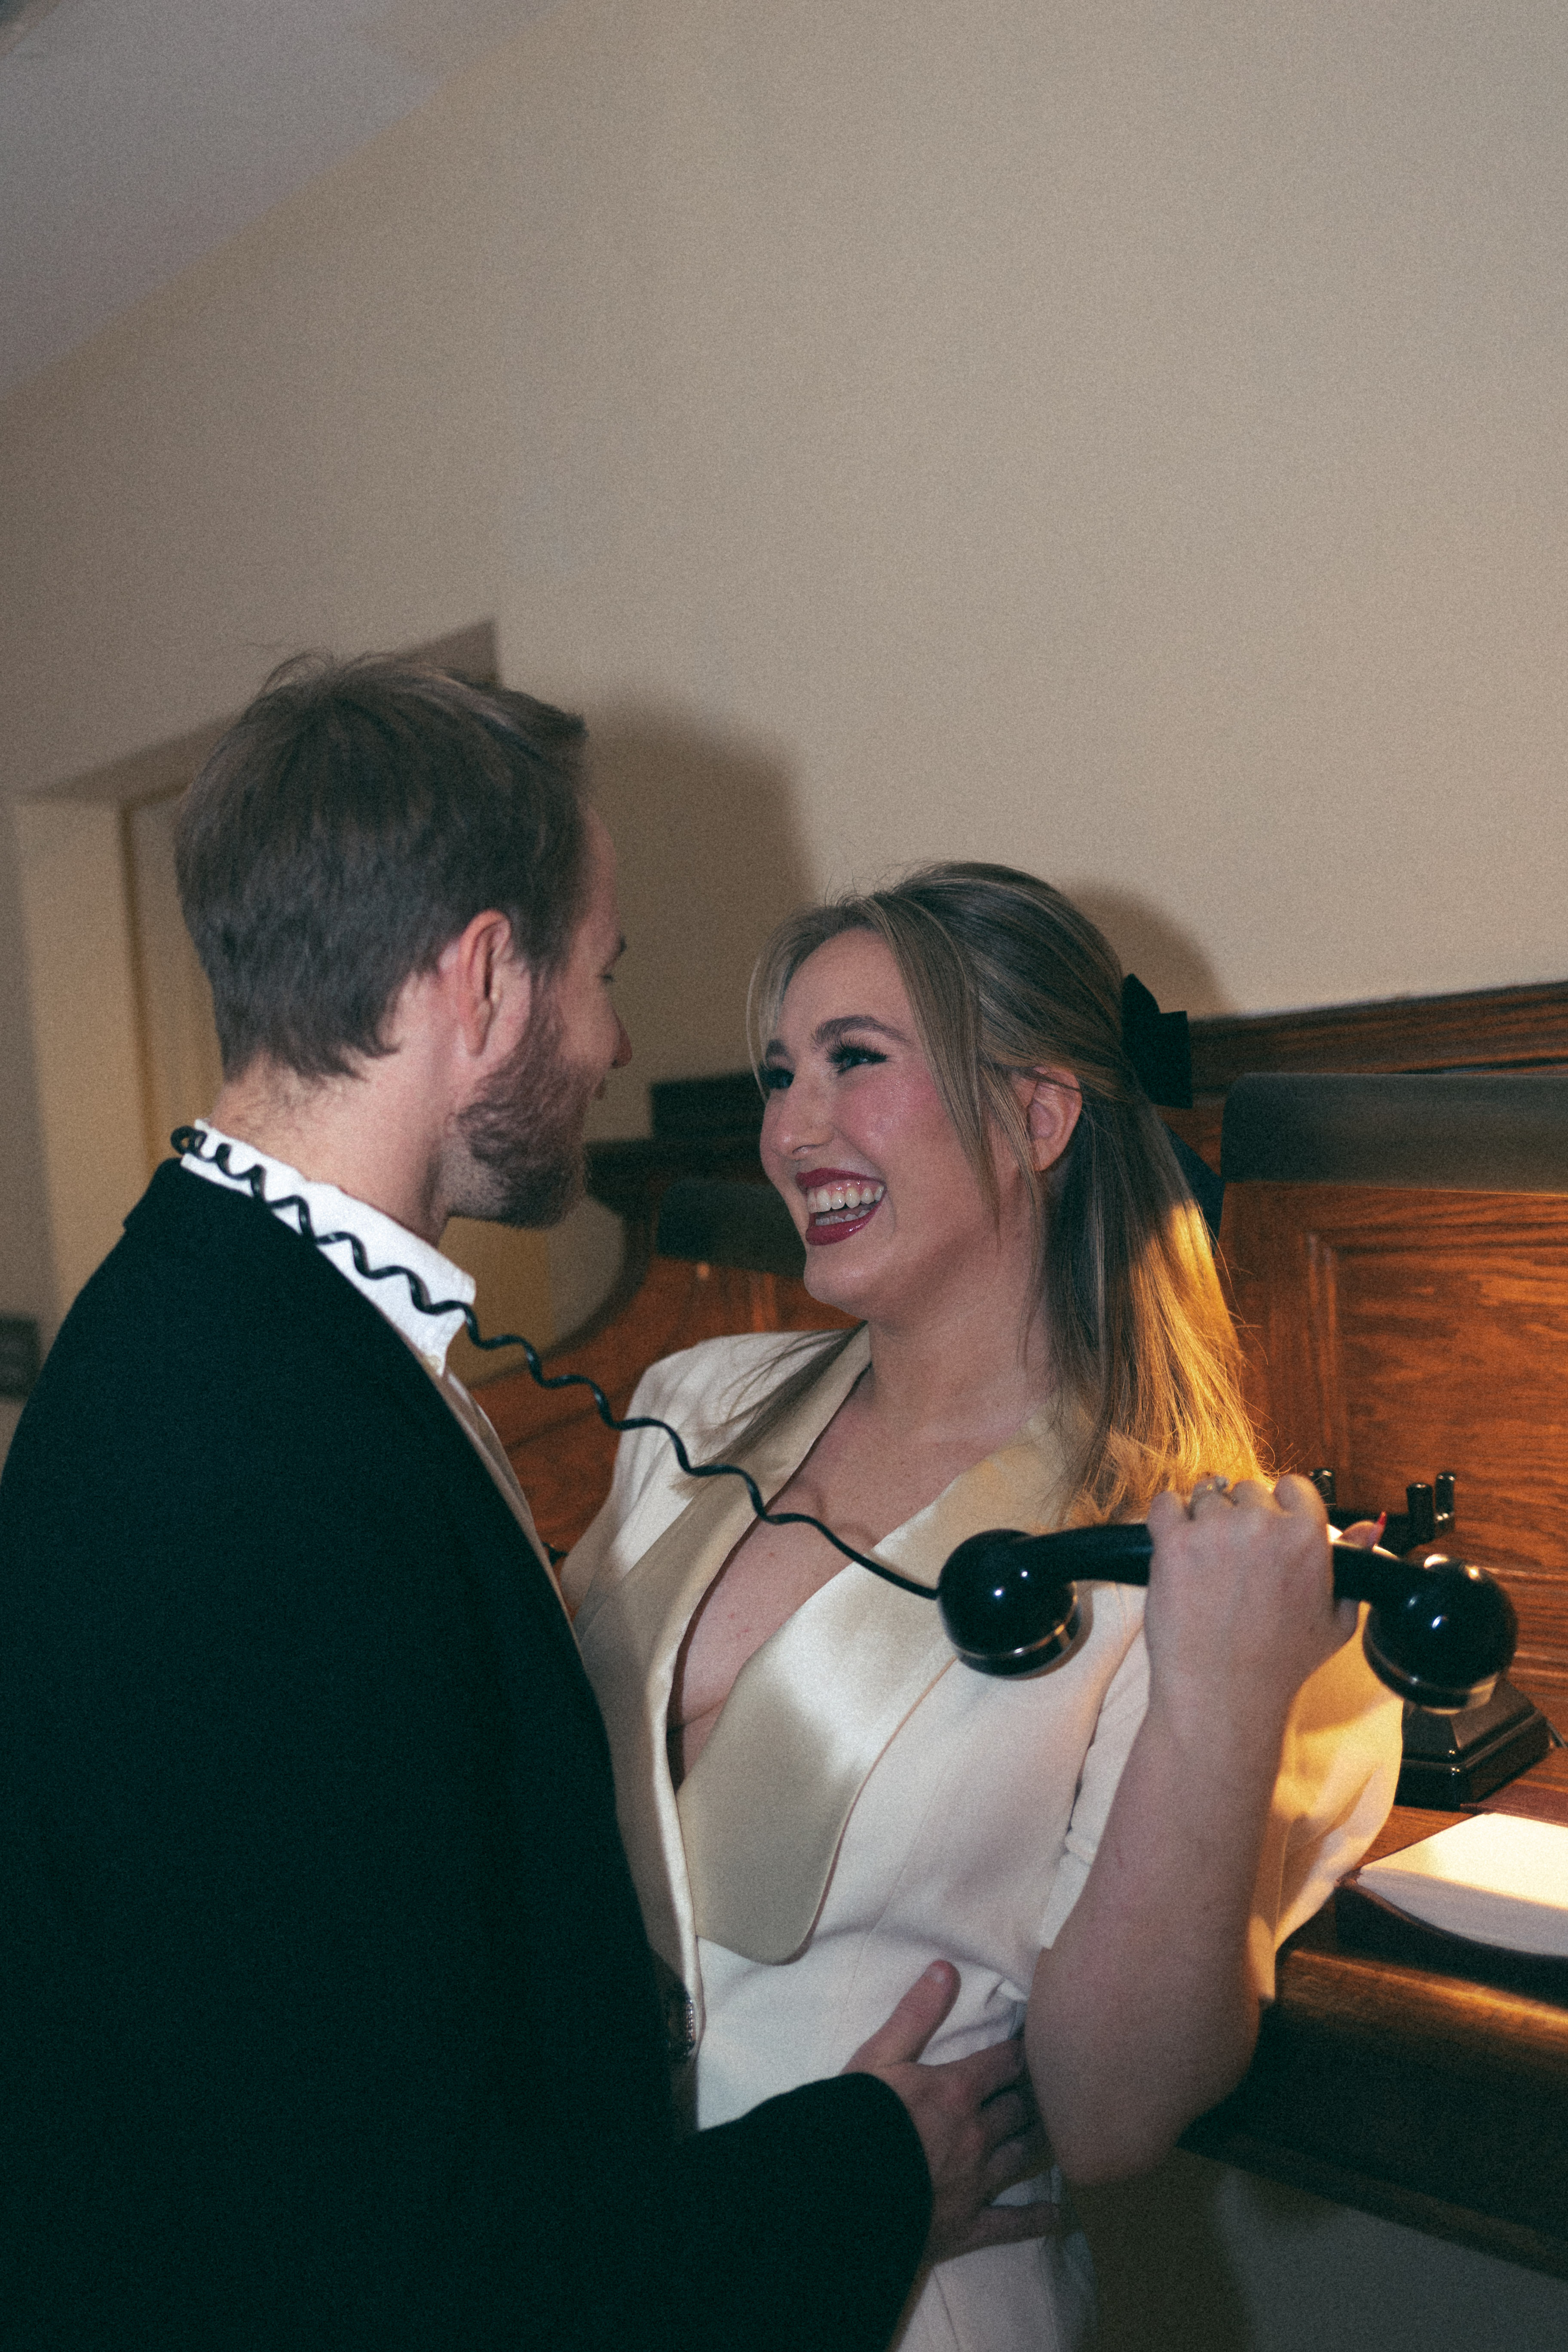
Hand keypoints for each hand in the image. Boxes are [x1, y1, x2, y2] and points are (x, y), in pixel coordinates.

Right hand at [844, 1961, 1056, 2265]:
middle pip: (1018, 2109)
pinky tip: (1060, 2216)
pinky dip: (1039, 2219)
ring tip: (1052, 2132)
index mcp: (957, 2091)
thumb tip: (946, 1968)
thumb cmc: (854, 2120)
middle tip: (1047, 2087)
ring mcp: (977, 2183)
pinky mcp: (969, 2226)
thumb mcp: (878, 2057)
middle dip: (1031, 2095)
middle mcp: (977, 2135)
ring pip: (1021, 2156)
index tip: (1035, 2044)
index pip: (1005, 2063)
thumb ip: (914, 2014)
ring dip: (1037, 2141)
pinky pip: (1013, 2223)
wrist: (838, 2193)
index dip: (1020, 2052)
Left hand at [1143, 1474, 1359, 1759]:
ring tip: (1206, 1563)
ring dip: (1204, 1520)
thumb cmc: (1279, 1664)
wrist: (1224, 1695)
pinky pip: (1165, 1504)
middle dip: (1240, 1517)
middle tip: (1234, 1558)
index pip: (1294, 1486)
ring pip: (1206, 1496)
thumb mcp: (1337, 1620)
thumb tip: (1370, 1528)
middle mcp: (1263, 1525)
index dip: (1279, 1506)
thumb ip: (1354, 1565)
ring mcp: (1216, 1531)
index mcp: (1307, 1537)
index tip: (1269, 1527)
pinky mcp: (1175, 1542)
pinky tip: (1177, 1547)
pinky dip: (1168, 1518)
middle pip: (1247, 1490)